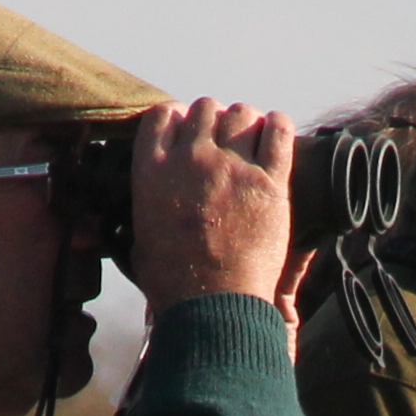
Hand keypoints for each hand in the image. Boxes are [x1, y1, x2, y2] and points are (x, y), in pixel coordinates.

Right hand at [129, 100, 296, 310]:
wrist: (213, 306)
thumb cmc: (174, 284)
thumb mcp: (139, 241)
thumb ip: (143, 209)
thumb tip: (136, 207)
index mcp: (152, 171)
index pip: (162, 115)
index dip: (177, 118)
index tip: (186, 130)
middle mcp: (190, 160)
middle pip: (205, 109)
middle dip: (214, 121)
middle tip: (222, 141)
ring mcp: (232, 167)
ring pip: (242, 114)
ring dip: (246, 123)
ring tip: (251, 140)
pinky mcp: (269, 181)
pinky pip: (278, 131)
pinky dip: (278, 126)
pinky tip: (276, 133)